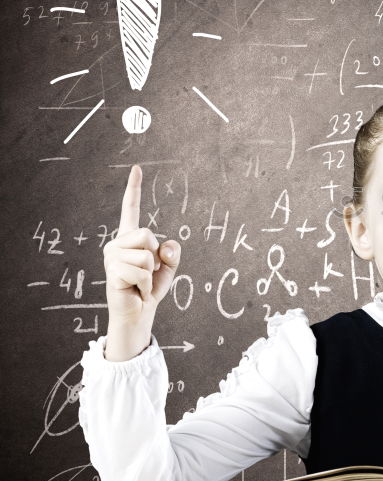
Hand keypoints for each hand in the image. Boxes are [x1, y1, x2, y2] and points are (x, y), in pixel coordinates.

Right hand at [103, 165, 180, 356]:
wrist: (138, 312)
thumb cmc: (150, 288)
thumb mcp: (168, 267)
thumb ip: (172, 253)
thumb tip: (165, 245)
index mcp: (130, 238)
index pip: (131, 209)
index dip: (134, 189)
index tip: (137, 168)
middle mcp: (117, 243)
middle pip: (148, 234)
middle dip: (155, 256)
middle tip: (147, 272)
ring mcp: (112, 257)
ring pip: (146, 254)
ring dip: (151, 274)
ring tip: (140, 283)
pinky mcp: (112, 271)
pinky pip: (141, 271)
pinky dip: (146, 284)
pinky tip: (136, 290)